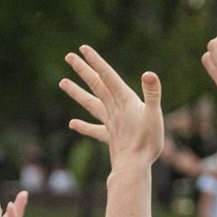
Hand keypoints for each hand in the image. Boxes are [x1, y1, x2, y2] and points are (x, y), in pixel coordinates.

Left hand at [61, 46, 164, 173]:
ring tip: (62, 83)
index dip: (96, 62)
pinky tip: (72, 123)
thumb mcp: (154, 115)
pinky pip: (94, 130)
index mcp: (125, 100)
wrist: (134, 167)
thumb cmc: (147, 142)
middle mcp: (114, 109)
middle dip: (83, 70)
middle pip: (96, 85)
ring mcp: (110, 123)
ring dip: (77, 92)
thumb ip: (152, 94)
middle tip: (69, 57)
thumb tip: (149, 74)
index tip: (83, 49)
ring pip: (90, 103)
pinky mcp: (109, 137)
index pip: (107, 76)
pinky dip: (83, 126)